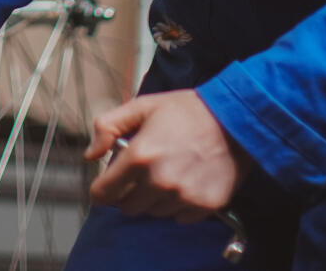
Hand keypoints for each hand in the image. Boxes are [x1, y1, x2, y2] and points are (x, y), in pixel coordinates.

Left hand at [83, 90, 249, 223]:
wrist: (235, 120)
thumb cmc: (187, 111)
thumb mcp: (142, 107)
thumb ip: (108, 126)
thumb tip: (91, 155)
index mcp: (139, 156)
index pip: (104, 193)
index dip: (102, 189)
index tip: (109, 185)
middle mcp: (158, 181)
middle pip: (127, 207)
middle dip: (130, 192)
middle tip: (144, 173)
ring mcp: (182, 196)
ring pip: (153, 213)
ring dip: (155, 199)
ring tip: (169, 173)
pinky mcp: (203, 206)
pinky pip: (179, 218)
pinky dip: (179, 205)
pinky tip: (187, 183)